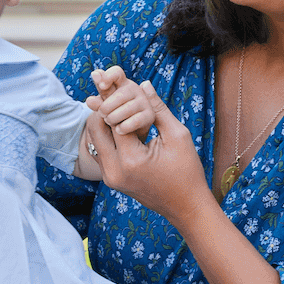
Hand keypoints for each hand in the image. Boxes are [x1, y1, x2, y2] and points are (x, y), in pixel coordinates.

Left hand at [84, 78, 206, 226]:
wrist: (186, 207)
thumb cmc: (187, 172)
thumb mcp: (177, 136)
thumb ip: (157, 109)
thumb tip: (143, 84)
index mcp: (131, 160)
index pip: (113, 118)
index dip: (113, 96)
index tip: (108, 76)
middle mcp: (114, 171)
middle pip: (96, 128)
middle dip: (102, 106)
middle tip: (106, 86)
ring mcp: (110, 178)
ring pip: (95, 139)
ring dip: (103, 119)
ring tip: (112, 100)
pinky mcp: (112, 179)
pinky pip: (102, 150)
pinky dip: (107, 134)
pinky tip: (117, 119)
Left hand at [89, 66, 160, 137]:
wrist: (133, 132)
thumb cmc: (117, 115)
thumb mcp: (107, 106)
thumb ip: (99, 102)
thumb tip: (88, 100)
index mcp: (123, 83)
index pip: (117, 72)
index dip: (108, 76)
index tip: (101, 86)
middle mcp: (136, 90)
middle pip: (120, 94)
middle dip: (107, 106)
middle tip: (102, 114)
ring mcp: (145, 102)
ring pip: (126, 109)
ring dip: (114, 117)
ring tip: (110, 121)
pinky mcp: (150, 115)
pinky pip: (135, 121)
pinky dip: (124, 127)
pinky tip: (119, 130)